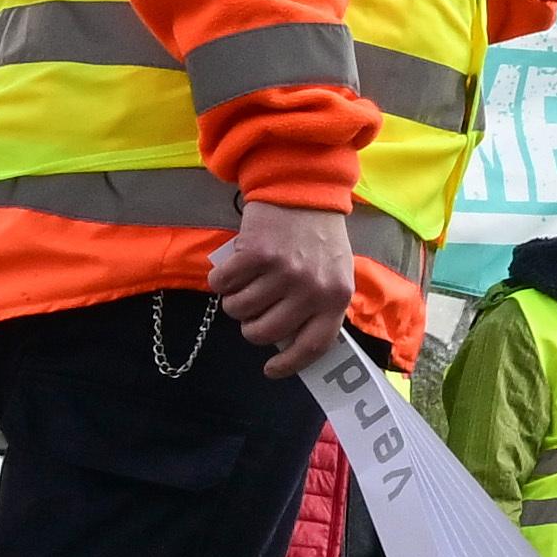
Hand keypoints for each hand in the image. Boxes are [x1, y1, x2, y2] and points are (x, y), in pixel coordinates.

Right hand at [206, 200, 370, 378]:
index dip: (289, 364)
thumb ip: (318, 305)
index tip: (271, 369)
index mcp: (336, 296)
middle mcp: (311, 289)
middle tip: (253, 305)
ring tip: (246, 280)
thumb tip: (288, 342)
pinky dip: (220, 279)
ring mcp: (284, 273)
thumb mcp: (333, 272)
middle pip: (264, 332)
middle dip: (251, 325)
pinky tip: (231, 267)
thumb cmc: (318, 235)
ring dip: (234, 299)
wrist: (304, 187)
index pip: (313, 345)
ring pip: (238, 310)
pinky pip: (222, 285)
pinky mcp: (256, 255)